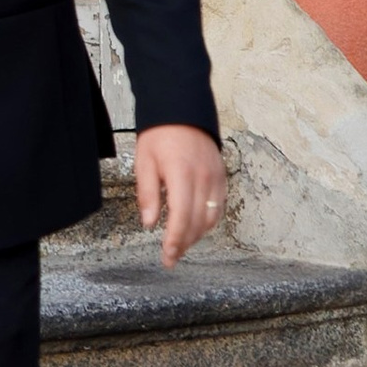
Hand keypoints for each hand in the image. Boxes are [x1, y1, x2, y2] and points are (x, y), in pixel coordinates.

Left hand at [133, 122, 226, 266]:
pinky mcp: (222, 177)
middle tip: (171, 257)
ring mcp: (216, 178)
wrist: (183, 109)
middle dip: (184, 244)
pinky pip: (219, 208)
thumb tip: (150, 223)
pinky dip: (208, 222)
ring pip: (211, 219)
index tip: (167, 257)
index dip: (175, 241)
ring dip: (196, 236)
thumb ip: (148, 194)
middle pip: (197, 223)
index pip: (181, 218)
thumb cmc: (160, 133)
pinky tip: (195, 227)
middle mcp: (203, 178)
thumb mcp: (144, 161)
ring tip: (180, 245)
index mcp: (181, 174)